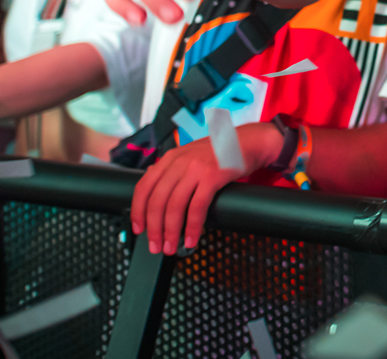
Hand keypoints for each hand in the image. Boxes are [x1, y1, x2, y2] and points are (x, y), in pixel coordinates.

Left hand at [130, 122, 279, 253]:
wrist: (249, 141)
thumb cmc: (221, 151)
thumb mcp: (190, 155)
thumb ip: (172, 170)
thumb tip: (155, 188)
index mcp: (170, 158)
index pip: (143, 186)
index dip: (137, 211)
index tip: (139, 229)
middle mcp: (179, 162)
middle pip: (157, 201)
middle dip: (154, 229)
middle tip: (156, 245)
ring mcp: (195, 168)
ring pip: (174, 206)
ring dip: (171, 232)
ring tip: (171, 246)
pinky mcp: (213, 176)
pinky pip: (197, 207)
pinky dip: (192, 227)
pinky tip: (191, 238)